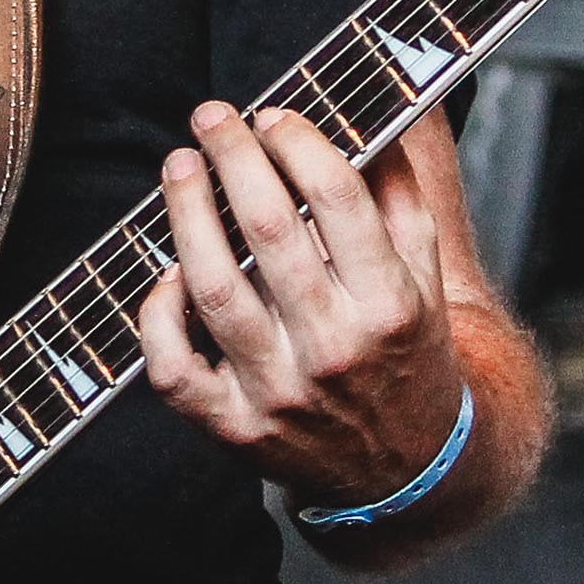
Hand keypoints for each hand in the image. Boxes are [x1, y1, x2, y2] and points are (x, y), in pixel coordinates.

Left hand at [135, 102, 466, 512]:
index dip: (297, 143)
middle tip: (212, 117)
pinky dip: (159, 316)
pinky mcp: (235, 429)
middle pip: (271, 232)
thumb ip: (398, 195)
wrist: (404, 468)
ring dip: (187, 216)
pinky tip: (167, 273)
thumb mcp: (424, 276)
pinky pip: (174, 370)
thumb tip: (364, 116)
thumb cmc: (404, 351)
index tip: (273, 116)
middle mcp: (336, 350)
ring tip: (179, 167)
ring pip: (216, 290)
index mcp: (389, 304)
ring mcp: (281, 394)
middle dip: (233, 159)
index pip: (337, 199)